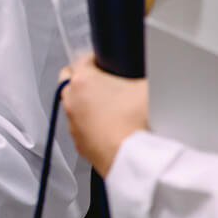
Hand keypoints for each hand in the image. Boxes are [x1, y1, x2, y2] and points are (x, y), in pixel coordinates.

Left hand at [60, 55, 147, 177]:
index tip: (105, 62)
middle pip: (69, 80)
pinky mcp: (79, 142)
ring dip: (85, 103)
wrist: (134, 159)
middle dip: (83, 78)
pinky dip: (89, 124)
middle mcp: (72, 100)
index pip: (81, 58)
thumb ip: (143, 73)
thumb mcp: (147, 86)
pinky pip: (80, 127)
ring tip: (108, 106)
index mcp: (83, 80)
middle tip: (102, 81)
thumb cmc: (136, 123)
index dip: (95, 58)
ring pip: (72, 105)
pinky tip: (108, 127)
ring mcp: (73, 123)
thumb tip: (149, 70)